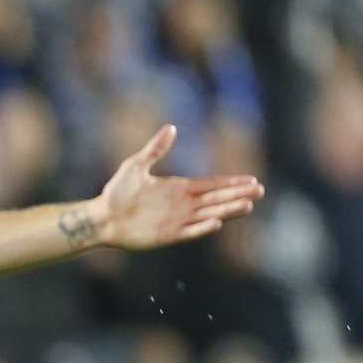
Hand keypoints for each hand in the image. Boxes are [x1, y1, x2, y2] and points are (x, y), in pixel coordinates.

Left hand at [90, 125, 263, 251]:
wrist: (102, 218)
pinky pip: (190, 232)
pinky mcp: (168, 235)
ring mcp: (177, 220)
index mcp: (180, 188)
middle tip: (260, 191)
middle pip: (217, 199)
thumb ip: (155, 149)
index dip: (231, 183)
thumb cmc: (117, 193)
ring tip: (248, 205)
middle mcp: (183, 205)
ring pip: (209, 215)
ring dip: (228, 211)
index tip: (251, 180)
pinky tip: (217, 222)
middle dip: (238, 195)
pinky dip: (203, 228)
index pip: (212, 185)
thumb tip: (171, 128)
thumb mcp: (135, 166)